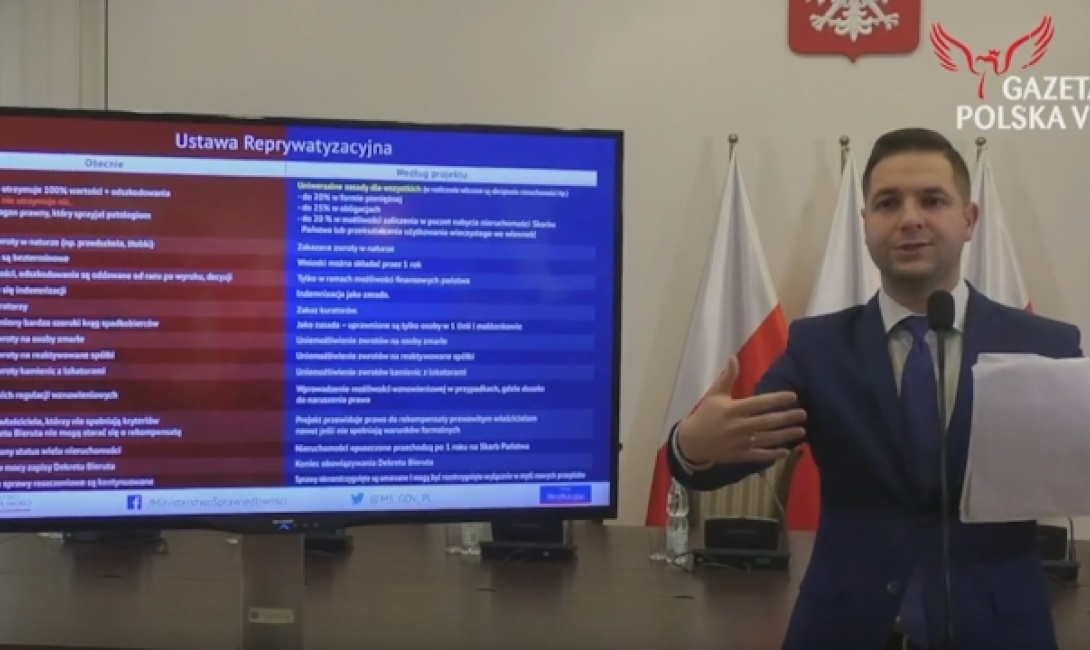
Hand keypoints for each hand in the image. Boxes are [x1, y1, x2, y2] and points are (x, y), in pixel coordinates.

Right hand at [676, 356, 806, 465]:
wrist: (691, 441)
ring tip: (801, 431)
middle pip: (766, 422)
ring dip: (785, 435)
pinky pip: (759, 455)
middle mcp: (738, 426)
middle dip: (786, 418)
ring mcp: (739, 442)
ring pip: (766, 439)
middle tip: (804, 414)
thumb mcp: (714, 395)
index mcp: (732, 409)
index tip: (793, 396)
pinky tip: (786, 451)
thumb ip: (727, 377)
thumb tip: (733, 357)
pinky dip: (773, 454)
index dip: (776, 400)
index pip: (758, 403)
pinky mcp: (739, 455)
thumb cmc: (705, 415)